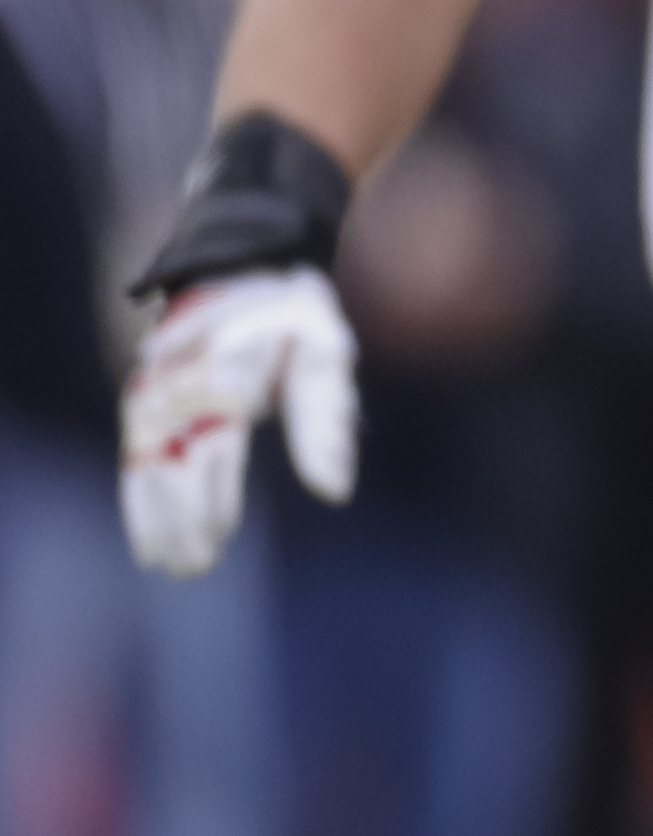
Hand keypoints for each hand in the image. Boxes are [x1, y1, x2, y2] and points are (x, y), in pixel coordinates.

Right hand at [118, 267, 358, 575]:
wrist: (241, 267)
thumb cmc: (296, 320)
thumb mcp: (327, 357)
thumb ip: (326, 424)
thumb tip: (334, 492)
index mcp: (230, 372)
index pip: (213, 447)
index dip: (211, 495)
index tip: (218, 537)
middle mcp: (184, 382)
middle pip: (175, 462)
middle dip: (182, 519)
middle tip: (193, 568)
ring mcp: (159, 387)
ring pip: (146, 461)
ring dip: (154, 515)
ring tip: (165, 562)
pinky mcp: (145, 393)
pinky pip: (135, 449)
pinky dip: (137, 492)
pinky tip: (147, 532)